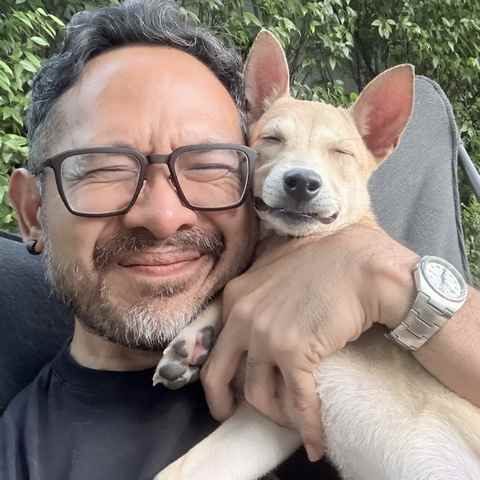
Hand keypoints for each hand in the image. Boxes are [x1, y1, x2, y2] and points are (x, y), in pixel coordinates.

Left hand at [201, 224, 417, 460]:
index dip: (222, 369)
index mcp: (236, 296)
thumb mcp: (275, 267)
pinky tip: (315, 442)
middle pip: (219, 374)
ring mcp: (266, 336)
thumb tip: (263, 316)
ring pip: (258, 394)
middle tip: (229, 415)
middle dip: (222, 402)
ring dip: (274, 414)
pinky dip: (307, 426)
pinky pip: (298, 402)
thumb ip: (259, 291)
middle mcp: (243, 316)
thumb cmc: (325, 260)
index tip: (229, 384)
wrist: (360, 265)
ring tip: (289, 420)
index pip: (216, 343)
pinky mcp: (294, 353)